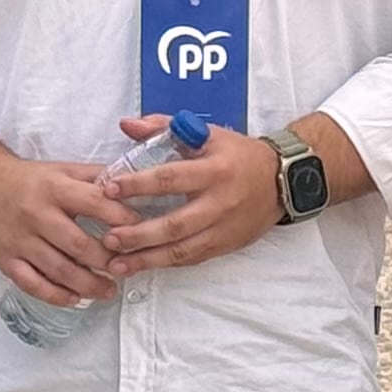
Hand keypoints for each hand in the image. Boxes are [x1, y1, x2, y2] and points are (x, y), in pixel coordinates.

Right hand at [0, 140, 127, 306]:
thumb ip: (96, 177)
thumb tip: (134, 184)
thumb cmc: (29, 180)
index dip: (122, 219)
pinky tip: (76, 299)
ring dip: (88, 284)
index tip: (142, 232)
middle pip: (78, 244)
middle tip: (128, 270)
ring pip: (58, 269)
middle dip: (107, 261)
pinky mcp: (5, 260)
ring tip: (109, 290)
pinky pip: (33, 284)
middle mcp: (36, 214)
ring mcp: (19, 240)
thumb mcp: (62, 169)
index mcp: (54, 188)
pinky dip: (57, 295)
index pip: (95, 203)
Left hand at [88, 117, 280, 274]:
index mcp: (214, 170)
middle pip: (174, 224)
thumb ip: (163, 127)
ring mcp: (223, 228)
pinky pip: (192, 259)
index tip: (110, 188)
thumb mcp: (207, 134)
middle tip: (108, 238)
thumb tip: (126, 125)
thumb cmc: (238, 155)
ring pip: (182, 250)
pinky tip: (142, 266)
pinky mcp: (225, 245)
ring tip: (117, 264)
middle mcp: (219, 202)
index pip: (171, 179)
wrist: (282, 180)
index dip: (139, 184)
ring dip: (147, 259)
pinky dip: (165, 264)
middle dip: (139, 234)